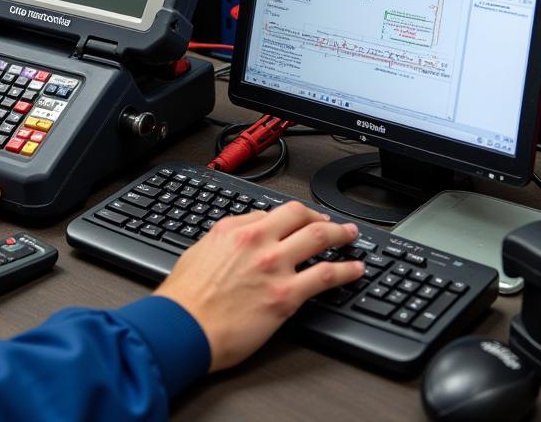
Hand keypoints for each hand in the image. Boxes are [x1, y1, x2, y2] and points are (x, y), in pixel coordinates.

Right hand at [155, 202, 364, 370]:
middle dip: (321, 217)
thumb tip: (239, 238)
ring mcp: (274, 266)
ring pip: (319, 237)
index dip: (290, 218)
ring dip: (341, 235)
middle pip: (300, 215)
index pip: (271, 213)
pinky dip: (347, 270)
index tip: (299, 222)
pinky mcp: (286, 295)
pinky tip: (356, 269)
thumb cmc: (186, 298)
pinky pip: (327, 276)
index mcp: (235, 229)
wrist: (184, 327)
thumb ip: (224, 241)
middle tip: (333, 222)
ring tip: (351, 237)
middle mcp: (257, 241)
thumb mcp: (200, 252)